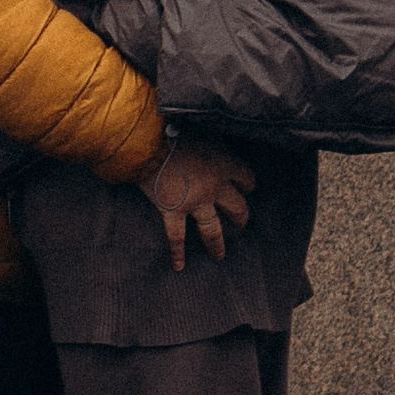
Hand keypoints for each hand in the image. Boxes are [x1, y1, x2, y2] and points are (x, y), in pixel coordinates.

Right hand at [140, 133, 255, 269]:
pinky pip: (177, 236)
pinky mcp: (173, 211)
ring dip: (217, 243)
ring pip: (212, 228)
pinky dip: (178, 252)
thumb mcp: (201, 129)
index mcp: (224, 163)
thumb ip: (212, 142)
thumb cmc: (172, 128)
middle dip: (241, 217)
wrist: (147, 141)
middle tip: (241, 224)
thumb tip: (214, 143)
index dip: (248, 182)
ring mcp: (195, 202)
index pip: (246, 177)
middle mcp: (214, 186)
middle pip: (237, 207)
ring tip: (220, 255)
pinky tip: (179, 266)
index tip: (248, 186)